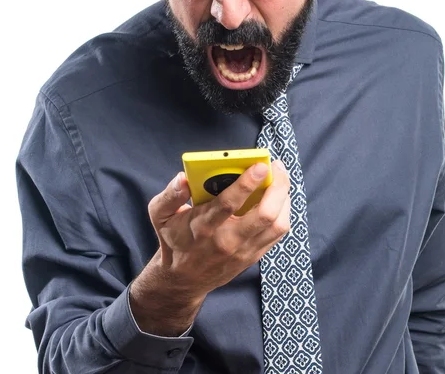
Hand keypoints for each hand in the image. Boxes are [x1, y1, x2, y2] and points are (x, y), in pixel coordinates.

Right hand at [153, 159, 290, 294]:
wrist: (183, 279)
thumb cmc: (174, 238)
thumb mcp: (160, 215)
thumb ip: (170, 195)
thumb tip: (183, 178)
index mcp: (203, 226)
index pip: (229, 204)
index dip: (247, 183)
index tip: (260, 165)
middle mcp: (227, 240)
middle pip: (264, 215)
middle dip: (277, 187)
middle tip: (276, 166)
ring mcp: (243, 250)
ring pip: (276, 224)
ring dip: (284, 198)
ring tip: (280, 178)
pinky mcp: (253, 255)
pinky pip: (277, 233)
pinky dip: (283, 211)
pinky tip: (279, 196)